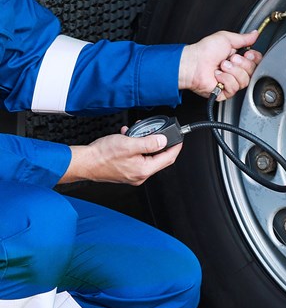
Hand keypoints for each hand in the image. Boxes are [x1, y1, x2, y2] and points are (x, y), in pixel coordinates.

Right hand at [59, 132, 181, 185]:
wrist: (85, 162)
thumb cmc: (102, 155)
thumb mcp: (129, 144)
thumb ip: (149, 142)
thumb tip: (163, 140)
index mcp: (144, 170)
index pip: (168, 158)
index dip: (175, 147)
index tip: (179, 138)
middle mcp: (140, 175)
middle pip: (159, 158)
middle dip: (159, 143)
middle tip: (159, 132)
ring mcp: (133, 174)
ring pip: (147, 156)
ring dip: (145, 142)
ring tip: (137, 132)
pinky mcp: (126, 170)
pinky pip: (137, 157)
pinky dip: (135, 146)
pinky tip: (127, 137)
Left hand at [179, 30, 262, 100]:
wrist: (194, 63)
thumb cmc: (205, 51)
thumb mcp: (227, 38)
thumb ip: (243, 38)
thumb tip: (255, 34)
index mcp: (238, 59)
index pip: (256, 62)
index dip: (254, 58)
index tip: (247, 53)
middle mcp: (236, 71)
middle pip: (252, 71)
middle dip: (241, 64)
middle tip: (230, 59)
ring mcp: (231, 82)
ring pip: (244, 80)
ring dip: (232, 71)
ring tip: (221, 66)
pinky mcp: (226, 92)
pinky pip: (234, 88)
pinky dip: (225, 80)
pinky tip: (217, 76)